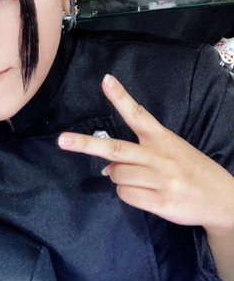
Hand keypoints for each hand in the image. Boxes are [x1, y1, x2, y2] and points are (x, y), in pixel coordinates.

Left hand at [57, 74, 233, 232]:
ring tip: (140, 181)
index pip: (138, 114)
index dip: (120, 98)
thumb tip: (108, 163)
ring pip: (116, 175)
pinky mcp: (160, 201)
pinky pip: (126, 195)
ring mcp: (160, 179)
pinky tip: (146, 195)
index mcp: (163, 139)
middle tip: (62, 140)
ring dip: (118, 178)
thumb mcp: (173, 150)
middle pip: (115, 148)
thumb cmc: (190, 171)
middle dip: (86, 144)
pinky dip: (128, 195)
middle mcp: (160, 156)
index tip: (105, 80)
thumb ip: (142, 151)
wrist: (223, 199)